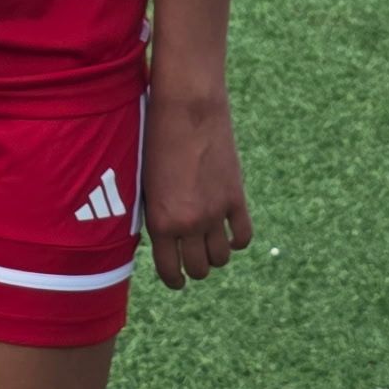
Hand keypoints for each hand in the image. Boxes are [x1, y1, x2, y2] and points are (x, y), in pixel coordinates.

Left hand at [142, 90, 252, 288]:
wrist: (187, 108)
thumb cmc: (155, 139)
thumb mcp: (145, 181)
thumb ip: (154, 213)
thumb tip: (161, 239)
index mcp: (160, 220)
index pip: (170, 270)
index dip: (174, 280)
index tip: (177, 280)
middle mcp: (189, 222)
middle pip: (200, 268)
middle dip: (194, 267)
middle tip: (192, 258)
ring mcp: (215, 212)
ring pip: (222, 258)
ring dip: (216, 255)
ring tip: (209, 243)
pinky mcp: (236, 198)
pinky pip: (243, 236)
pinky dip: (237, 240)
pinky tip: (229, 231)